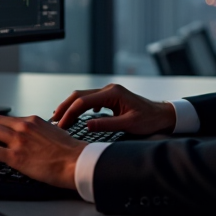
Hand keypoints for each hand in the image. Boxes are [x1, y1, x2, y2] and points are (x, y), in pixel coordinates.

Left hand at [0, 115, 85, 189]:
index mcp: (33, 121)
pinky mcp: (14, 156)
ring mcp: (18, 140)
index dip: (0, 129)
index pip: (8, 119)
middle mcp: (23, 127)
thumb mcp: (54, 133)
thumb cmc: (70, 152)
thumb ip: (40, 132)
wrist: (76, 162)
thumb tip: (35, 139)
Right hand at [51, 83, 175, 135]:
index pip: (83, 101)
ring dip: (70, 107)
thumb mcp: (129, 125)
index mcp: (112, 93)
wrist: (163, 115)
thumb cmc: (149, 120)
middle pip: (79, 95)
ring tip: (59, 119)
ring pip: (83, 97)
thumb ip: (107, 124)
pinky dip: (79, 107)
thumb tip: (87, 125)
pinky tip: (75, 117)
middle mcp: (109, 89)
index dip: (69, 113)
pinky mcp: (110, 97)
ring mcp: (109, 92)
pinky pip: (90, 100)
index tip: (61, 126)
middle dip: (64, 107)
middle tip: (53, 121)